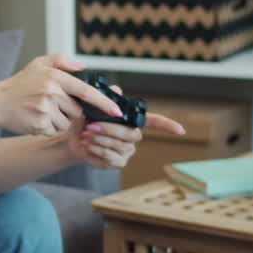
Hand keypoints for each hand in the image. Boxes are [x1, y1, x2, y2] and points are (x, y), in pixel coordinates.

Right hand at [0, 53, 123, 135]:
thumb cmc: (20, 84)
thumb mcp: (38, 64)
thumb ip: (62, 60)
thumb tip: (84, 67)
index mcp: (55, 77)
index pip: (86, 91)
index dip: (103, 102)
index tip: (116, 111)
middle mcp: (51, 93)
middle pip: (77, 110)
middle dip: (70, 111)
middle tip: (52, 104)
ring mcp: (45, 110)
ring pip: (68, 123)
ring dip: (60, 121)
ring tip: (42, 111)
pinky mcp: (39, 125)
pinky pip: (55, 131)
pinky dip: (49, 128)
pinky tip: (37, 119)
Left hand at [70, 105, 184, 168]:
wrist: (71, 138)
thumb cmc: (85, 119)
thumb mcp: (92, 104)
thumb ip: (105, 96)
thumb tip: (117, 90)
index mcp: (132, 121)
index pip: (154, 122)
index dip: (167, 126)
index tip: (181, 130)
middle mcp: (133, 136)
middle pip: (131, 134)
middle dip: (110, 130)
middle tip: (91, 126)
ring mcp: (127, 150)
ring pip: (120, 146)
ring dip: (100, 140)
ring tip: (86, 135)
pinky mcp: (118, 162)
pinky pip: (112, 158)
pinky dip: (98, 150)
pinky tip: (88, 146)